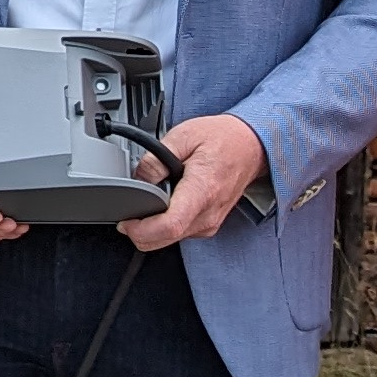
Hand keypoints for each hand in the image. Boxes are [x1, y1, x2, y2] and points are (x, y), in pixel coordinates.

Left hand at [120, 113, 267, 252]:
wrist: (250, 145)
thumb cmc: (223, 139)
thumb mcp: (183, 135)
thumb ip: (156, 158)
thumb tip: (138, 177)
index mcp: (202, 189)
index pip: (170, 225)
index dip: (141, 230)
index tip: (126, 222)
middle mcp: (209, 213)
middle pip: (166, 239)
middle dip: (140, 233)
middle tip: (129, 215)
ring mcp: (211, 222)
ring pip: (171, 241)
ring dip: (153, 230)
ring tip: (152, 204)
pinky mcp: (209, 225)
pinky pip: (181, 235)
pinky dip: (166, 227)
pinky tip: (166, 207)